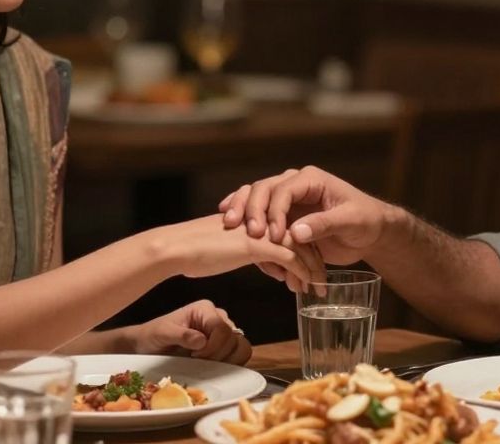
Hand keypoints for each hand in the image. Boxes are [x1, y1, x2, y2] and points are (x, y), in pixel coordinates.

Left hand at [128, 300, 251, 364]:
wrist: (148, 344)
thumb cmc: (154, 335)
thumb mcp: (162, 334)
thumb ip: (181, 335)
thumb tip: (201, 341)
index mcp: (204, 309)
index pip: (222, 328)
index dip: (213, 346)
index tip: (195, 356)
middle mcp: (217, 317)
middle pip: (234, 338)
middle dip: (219, 354)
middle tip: (198, 361)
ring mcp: (222, 332)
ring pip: (241, 346)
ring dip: (228, 360)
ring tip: (208, 364)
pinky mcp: (224, 345)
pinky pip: (238, 354)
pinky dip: (231, 363)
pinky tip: (214, 367)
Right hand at [165, 215, 324, 291]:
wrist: (177, 248)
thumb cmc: (198, 250)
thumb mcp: (237, 249)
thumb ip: (260, 252)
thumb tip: (279, 269)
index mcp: (259, 211)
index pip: (293, 225)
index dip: (307, 247)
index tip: (314, 268)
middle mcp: (264, 214)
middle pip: (301, 234)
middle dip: (314, 259)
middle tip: (322, 282)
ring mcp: (262, 226)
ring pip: (300, 245)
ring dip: (312, 268)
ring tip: (318, 288)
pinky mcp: (258, 243)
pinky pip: (290, 257)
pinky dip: (302, 272)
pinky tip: (306, 286)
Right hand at [218, 166, 394, 268]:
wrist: (371, 231)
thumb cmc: (366, 222)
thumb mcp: (350, 222)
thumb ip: (324, 225)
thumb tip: (295, 233)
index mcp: (311, 179)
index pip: (283, 190)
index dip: (274, 212)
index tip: (273, 236)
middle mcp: (295, 184)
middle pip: (264, 189)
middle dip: (253, 209)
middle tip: (250, 233)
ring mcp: (288, 198)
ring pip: (256, 197)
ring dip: (242, 210)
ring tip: (229, 224)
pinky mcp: (284, 214)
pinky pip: (259, 212)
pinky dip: (244, 217)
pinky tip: (231, 224)